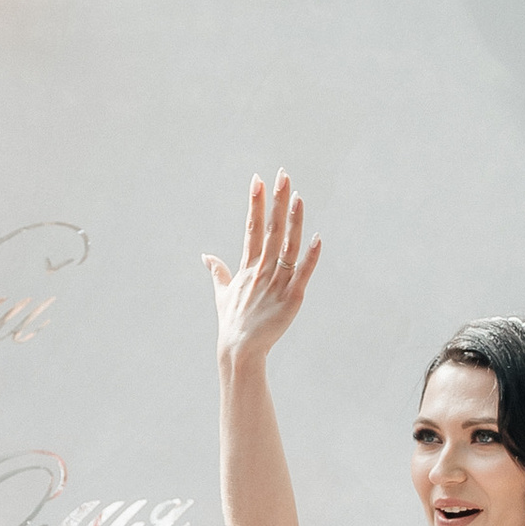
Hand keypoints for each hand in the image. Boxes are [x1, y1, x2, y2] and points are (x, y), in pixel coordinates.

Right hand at [206, 172, 320, 372]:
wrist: (239, 351)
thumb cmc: (232, 322)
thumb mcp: (222, 294)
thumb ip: (218, 272)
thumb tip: (206, 256)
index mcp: (248, 267)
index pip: (252, 227)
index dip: (256, 203)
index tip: (258, 179)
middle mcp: (261, 270)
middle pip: (270, 230)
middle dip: (276, 201)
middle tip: (282, 174)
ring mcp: (276, 283)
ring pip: (287, 246)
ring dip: (292, 221)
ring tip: (297, 196)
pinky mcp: (291, 299)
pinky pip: (302, 274)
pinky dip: (311, 257)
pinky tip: (318, 238)